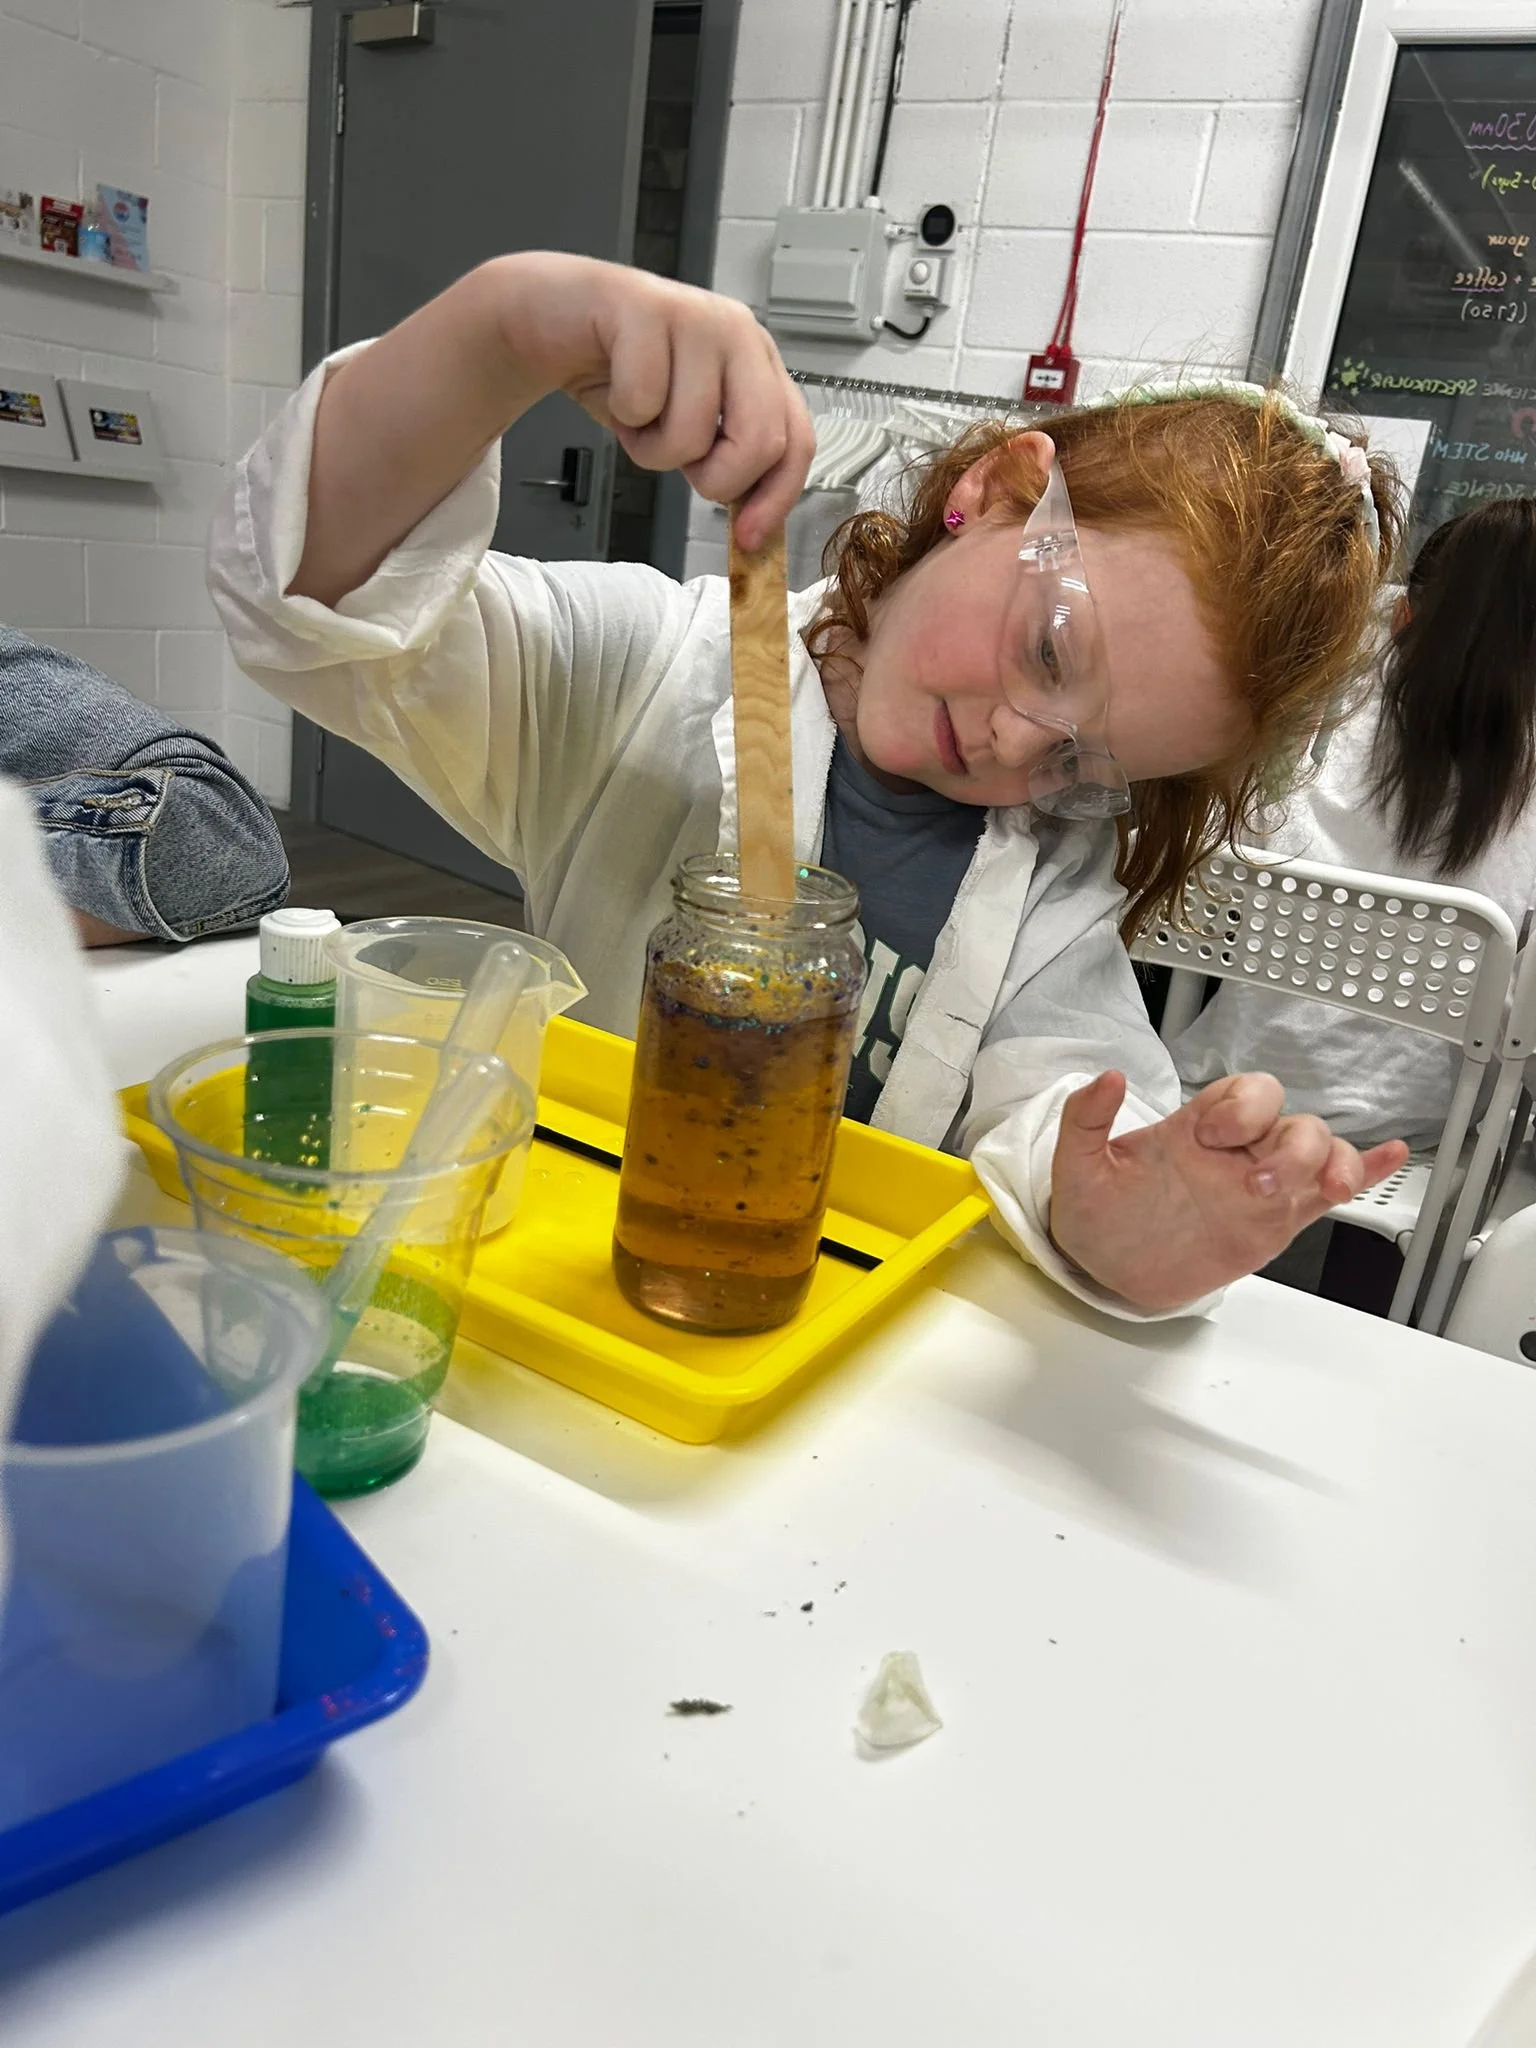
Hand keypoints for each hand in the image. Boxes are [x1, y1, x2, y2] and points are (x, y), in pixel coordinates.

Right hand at [505, 254, 814, 549]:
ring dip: (650, 447)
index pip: (796, 439)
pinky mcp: (644, 308)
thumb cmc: (624, 375)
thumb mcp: (687, 426)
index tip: (749, 538)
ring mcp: (695, 317)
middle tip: (679, 465)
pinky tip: (613, 387)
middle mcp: (739, 334)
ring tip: (637, 416)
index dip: (776, 497)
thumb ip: (726, 460)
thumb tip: (752, 527)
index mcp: (759, 363)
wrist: (555, 320)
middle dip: (715, 478)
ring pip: (692, 431)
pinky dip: (620, 414)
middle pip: (760, 441)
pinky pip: (642, 401)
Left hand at [1048, 1070, 1408, 1311]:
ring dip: (1330, 1165)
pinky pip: (1328, 1191)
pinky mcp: (1276, 1220)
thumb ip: (1085, 1121)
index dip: (1240, 1107)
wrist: (1109, 1268)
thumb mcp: (1077, 1168)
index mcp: (1195, 1130)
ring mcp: (1261, 1184)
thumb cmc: (1098, 1215)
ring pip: (1319, 1154)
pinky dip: (1363, 1172)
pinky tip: (1389, 1158)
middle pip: (1292, 1122)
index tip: (1211, 1138)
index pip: (1242, 1094)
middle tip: (1257, 1183)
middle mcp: (1236, 1150)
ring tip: (1327, 1189)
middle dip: (1289, 1147)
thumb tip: (1106, 1078)